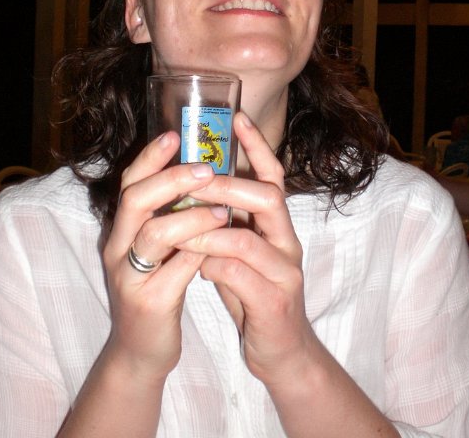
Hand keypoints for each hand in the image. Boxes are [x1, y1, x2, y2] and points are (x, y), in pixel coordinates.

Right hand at [102, 131, 229, 379]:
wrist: (140, 351)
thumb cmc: (156, 289)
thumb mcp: (156, 249)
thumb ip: (167, 216)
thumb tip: (199, 175)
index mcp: (122, 229)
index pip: (129, 182)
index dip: (150, 157)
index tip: (175, 134)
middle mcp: (118, 248)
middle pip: (135, 199)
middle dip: (172, 179)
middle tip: (206, 168)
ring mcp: (129, 276)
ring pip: (155, 234)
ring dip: (193, 217)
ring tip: (222, 210)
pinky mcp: (148, 303)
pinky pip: (175, 271)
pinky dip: (200, 253)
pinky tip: (219, 247)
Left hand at [176, 112, 316, 386]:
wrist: (281, 351)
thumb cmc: (254, 292)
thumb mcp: (243, 251)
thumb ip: (229, 221)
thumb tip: (195, 184)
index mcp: (278, 225)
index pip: (274, 175)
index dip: (258, 145)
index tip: (236, 116)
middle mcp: (287, 241)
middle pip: (268, 198)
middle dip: (228, 185)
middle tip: (196, 179)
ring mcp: (285, 272)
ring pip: (248, 239)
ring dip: (209, 229)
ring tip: (180, 227)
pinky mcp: (274, 302)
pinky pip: (240, 276)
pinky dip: (212, 265)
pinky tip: (197, 266)